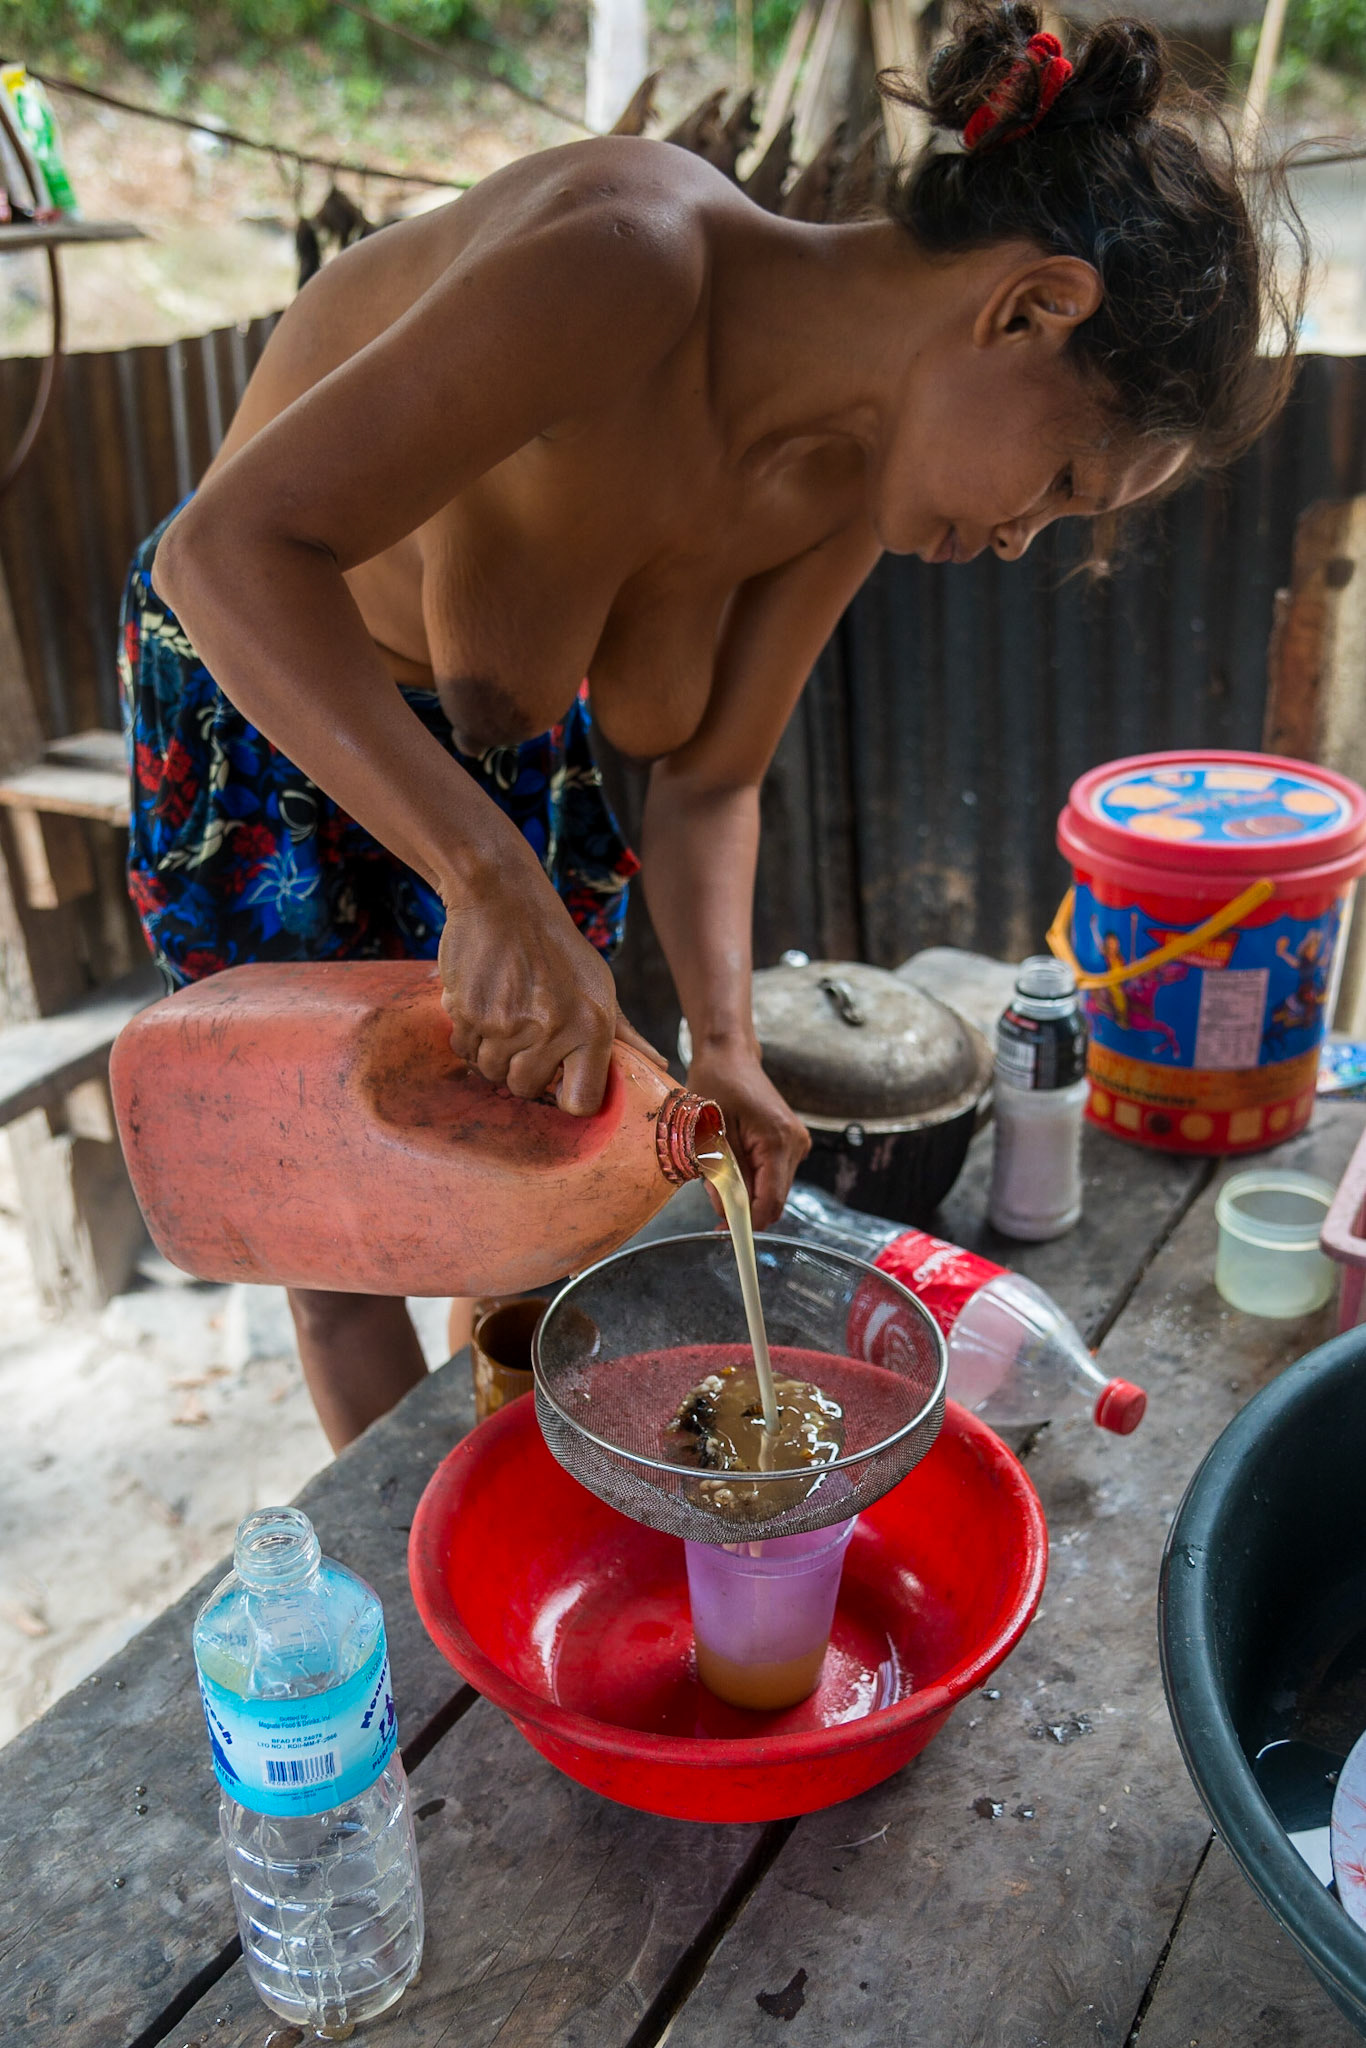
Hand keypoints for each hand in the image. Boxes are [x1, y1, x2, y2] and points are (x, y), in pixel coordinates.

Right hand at [438, 871, 664, 1114]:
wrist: (504, 901)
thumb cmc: (558, 949)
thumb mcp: (600, 986)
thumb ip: (625, 1034)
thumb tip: (659, 1066)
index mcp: (592, 1027)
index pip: (580, 1102)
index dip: (568, 1096)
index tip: (562, 1080)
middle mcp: (551, 1030)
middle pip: (526, 1089)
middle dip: (525, 1071)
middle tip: (528, 1035)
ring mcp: (505, 1024)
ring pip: (491, 1072)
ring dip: (495, 1053)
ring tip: (507, 1015)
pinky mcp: (468, 1013)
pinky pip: (464, 1051)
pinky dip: (470, 1037)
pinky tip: (484, 1007)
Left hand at [687, 1043, 809, 1230]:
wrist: (730, 1056)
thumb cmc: (716, 1085)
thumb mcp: (709, 1131)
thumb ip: (720, 1173)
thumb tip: (725, 1211)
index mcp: (777, 1140)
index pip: (771, 1200)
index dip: (749, 1222)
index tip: (725, 1232)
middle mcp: (795, 1144)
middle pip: (773, 1198)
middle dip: (743, 1205)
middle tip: (711, 1194)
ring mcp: (797, 1143)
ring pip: (772, 1188)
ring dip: (745, 1189)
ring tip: (718, 1164)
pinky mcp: (791, 1142)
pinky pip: (772, 1173)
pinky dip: (751, 1176)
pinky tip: (732, 1156)